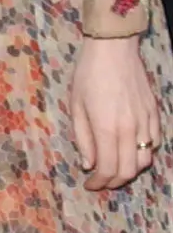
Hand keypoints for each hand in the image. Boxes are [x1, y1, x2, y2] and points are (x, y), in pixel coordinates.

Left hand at [71, 34, 161, 191]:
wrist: (114, 48)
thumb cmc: (88, 75)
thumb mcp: (76, 108)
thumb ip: (83, 139)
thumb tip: (88, 164)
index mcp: (107, 129)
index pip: (108, 170)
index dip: (99, 183)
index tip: (90, 185)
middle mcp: (130, 129)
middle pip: (129, 171)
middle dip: (114, 182)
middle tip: (101, 181)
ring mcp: (146, 120)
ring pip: (145, 159)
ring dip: (131, 169)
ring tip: (116, 167)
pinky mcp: (155, 111)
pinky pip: (155, 141)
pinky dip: (144, 152)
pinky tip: (131, 149)